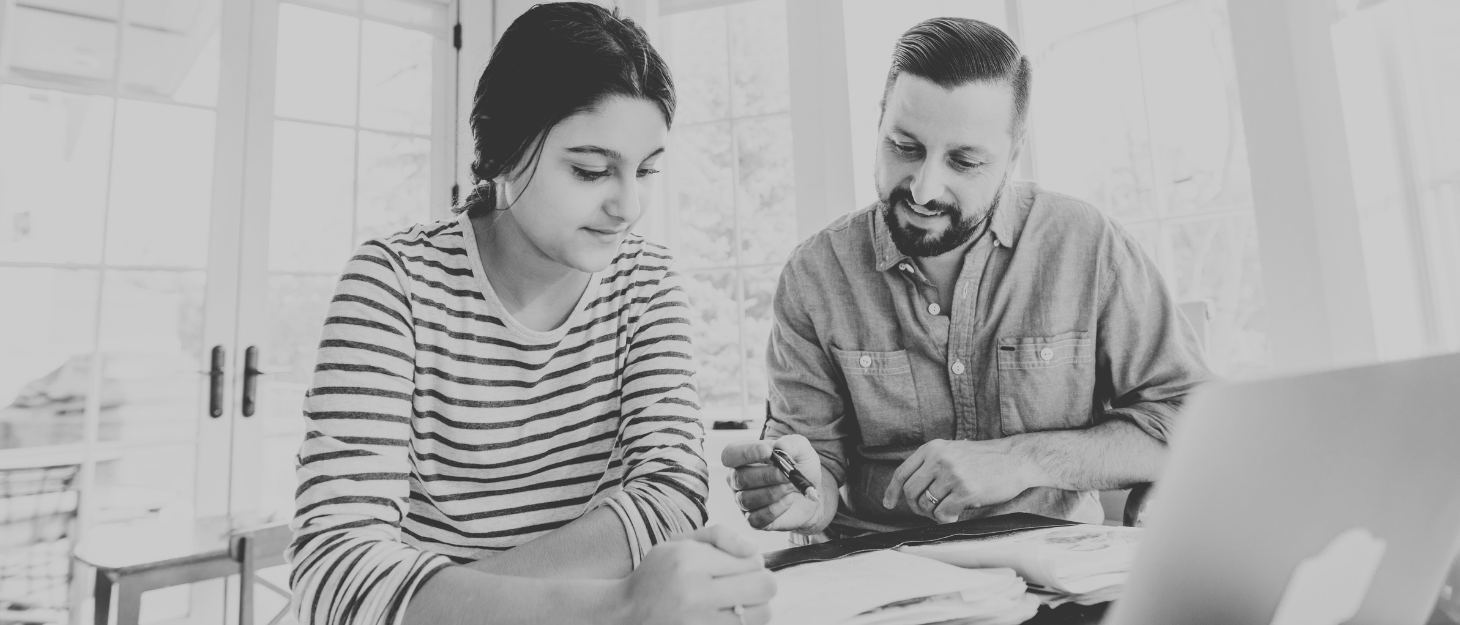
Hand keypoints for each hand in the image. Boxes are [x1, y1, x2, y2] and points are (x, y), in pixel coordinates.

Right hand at [615, 526, 775, 624]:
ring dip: (755, 606)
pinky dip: (741, 622)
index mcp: (690, 562)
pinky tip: (725, 616)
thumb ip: (721, 536)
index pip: (754, 561)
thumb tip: (755, 549)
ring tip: (735, 602)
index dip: (753, 561)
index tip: (739, 565)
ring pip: (761, 614)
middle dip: (761, 583)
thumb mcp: (681, 542)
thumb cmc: (659, 574)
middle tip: (745, 584)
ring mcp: (699, 624)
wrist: (627, 614)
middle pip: (765, 587)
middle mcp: (695, 594)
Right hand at [721, 435, 824, 531]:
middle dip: (766, 476)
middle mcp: (737, 479)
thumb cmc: (800, 465)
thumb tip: (780, 446)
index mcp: (742, 457)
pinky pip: (756, 519)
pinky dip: (775, 510)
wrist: (813, 490)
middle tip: (787, 475)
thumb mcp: (801, 449)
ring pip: (747, 500)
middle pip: (739, 479)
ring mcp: (744, 501)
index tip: (768, 452)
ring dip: (773, 493)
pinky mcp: (755, 520)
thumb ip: (792, 444)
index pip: (730, 454)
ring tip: (790, 486)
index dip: (745, 453)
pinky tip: (788, 500)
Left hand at [881, 438, 1033, 522]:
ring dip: (934, 513)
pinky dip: (946, 519)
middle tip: (929, 511)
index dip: (892, 491)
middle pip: (911, 492)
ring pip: (926, 505)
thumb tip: (909, 490)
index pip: (902, 473)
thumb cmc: (985, 459)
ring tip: (948, 509)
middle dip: (916, 507)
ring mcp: (952, 474)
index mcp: (933, 448)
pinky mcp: (966, 490)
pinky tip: (956, 514)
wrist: (1016, 459)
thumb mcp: (953, 451)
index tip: (889, 504)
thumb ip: (931, 464)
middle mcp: (939, 459)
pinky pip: (943, 514)